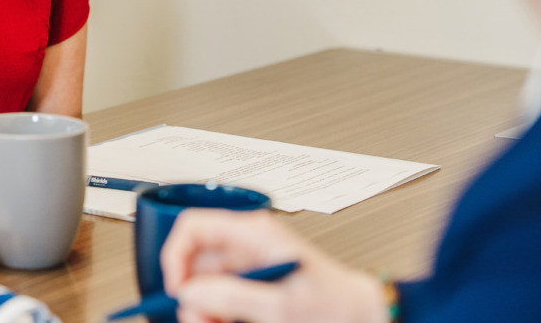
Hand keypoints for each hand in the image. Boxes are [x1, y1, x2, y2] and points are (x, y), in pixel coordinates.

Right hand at [161, 209, 386, 322]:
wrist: (364, 315)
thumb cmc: (336, 304)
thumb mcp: (280, 306)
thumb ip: (232, 297)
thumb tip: (191, 293)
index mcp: (254, 233)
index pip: (193, 227)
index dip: (176, 256)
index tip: (177, 289)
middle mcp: (248, 243)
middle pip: (196, 260)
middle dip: (191, 293)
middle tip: (199, 319)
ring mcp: (249, 263)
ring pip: (205, 282)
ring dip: (204, 307)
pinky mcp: (253, 282)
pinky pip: (221, 294)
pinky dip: (217, 312)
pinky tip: (227, 322)